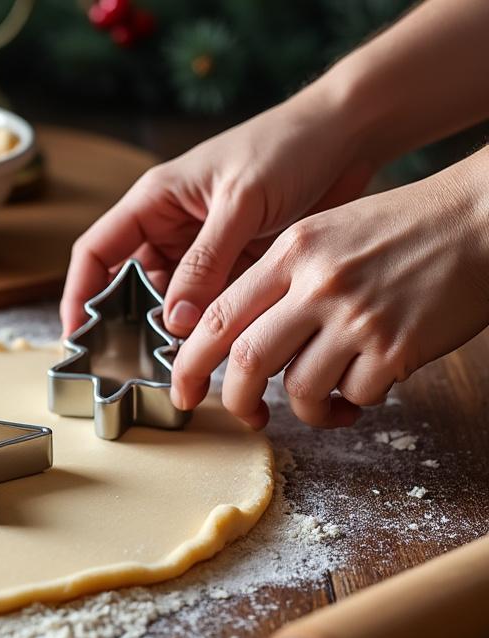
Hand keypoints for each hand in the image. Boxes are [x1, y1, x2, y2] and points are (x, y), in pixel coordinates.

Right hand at [61, 89, 373, 337]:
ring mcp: (206, 248)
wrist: (351, 133)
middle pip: (132, 285)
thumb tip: (175, 321)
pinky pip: (216, 302)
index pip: (97, 252)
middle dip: (131, 324)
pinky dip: (216, 327)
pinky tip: (222, 351)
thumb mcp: (241, 203)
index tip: (77, 338)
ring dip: (178, 331)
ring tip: (182, 365)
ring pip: (176, 301)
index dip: (79, 295)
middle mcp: (172, 227)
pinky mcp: (240, 262)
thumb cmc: (289, 146)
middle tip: (138, 365)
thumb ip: (206, 262)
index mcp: (154, 201)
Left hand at [171, 148, 488, 428]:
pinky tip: (370, 381)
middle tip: (243, 416)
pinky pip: (355, 394)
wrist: (484, 217)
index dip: (189, 363)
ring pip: (300, 389)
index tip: (183, 390)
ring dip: (308, 408)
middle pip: (245, 362)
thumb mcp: (327, 232)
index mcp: (291, 252)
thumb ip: (281, 278)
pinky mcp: (397, 347)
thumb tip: (237, 338)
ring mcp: (357, 317)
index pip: (217, 318)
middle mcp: (317, 283)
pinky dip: (355, 399)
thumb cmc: (406, 226)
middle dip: (235, 401)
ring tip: (325, 403)